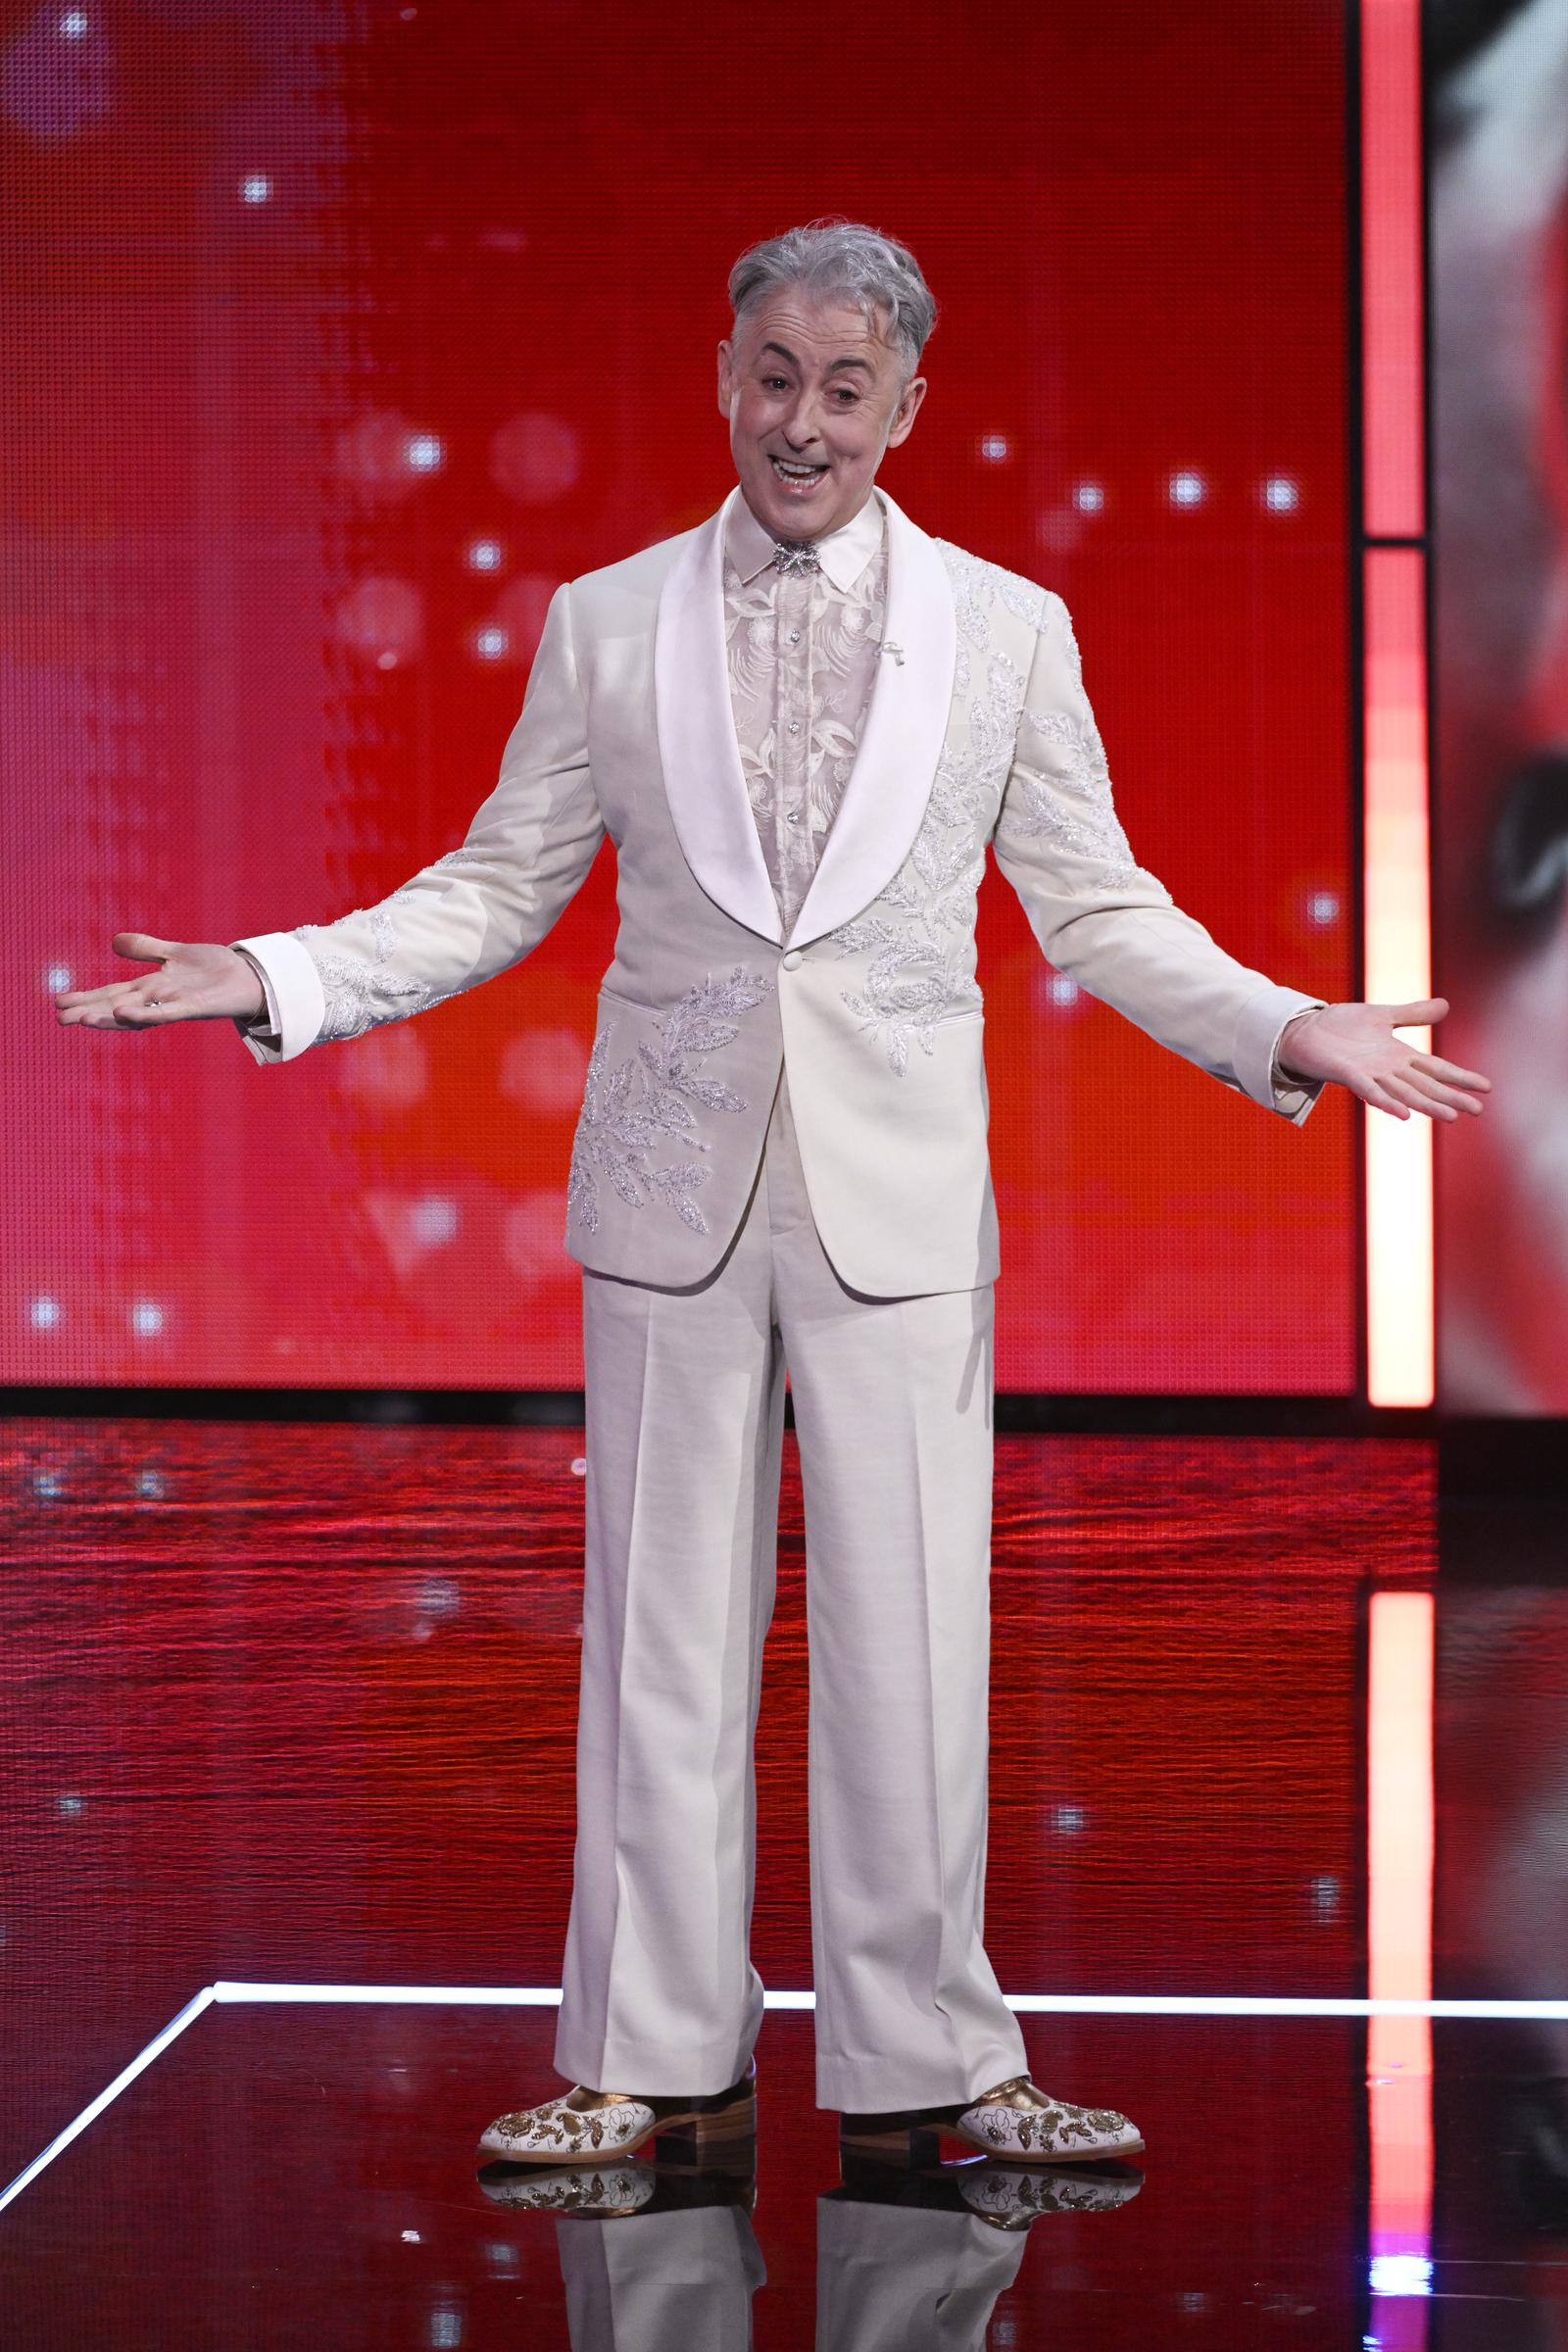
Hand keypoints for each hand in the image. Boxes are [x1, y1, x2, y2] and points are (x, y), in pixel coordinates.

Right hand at [53, 934, 266, 1030]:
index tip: (59, 1003)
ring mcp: (176, 1004)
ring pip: (136, 1013)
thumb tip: (113, 943)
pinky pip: (166, 1013)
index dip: (87, 998)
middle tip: (59, 1018)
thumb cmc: (215, 969)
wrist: (252, 976)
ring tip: (81, 1019)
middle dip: (89, 1012)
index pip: (113, 994)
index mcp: (153, 988)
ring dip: (109, 1018)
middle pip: (118, 1006)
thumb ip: (146, 949)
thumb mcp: (175, 953)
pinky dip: (144, 1014)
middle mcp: (160, 999)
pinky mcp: (195, 1007)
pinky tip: (122, 1013)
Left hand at [1278, 997, 1490, 1120]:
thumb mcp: (1383, 1015)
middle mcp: (1388, 1069)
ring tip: (1451, 1116)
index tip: (1486, 1087)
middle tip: (1478, 1111)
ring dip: (1427, 1105)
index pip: (1436, 1068)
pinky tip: (1404, 1114)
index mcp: (1399, 1056)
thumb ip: (1413, 1014)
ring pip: (1405, 1093)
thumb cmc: (1341, 1026)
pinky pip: (1370, 1090)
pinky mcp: (1348, 1074)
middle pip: (1426, 1085)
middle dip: (1452, 1097)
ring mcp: (1369, 1074)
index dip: (1460, 1077)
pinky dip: (1387, 1102)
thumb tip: (1446, 1006)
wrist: (1304, 1029)